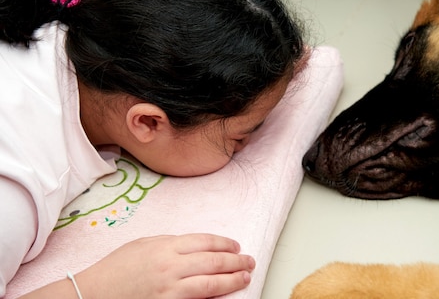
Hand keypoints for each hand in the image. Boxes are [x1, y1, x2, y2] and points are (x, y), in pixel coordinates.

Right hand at [76, 234, 254, 298]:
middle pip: (213, 261)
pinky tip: (224, 295)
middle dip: (235, 261)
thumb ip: (170, 243)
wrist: (93, 293)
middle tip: (249, 261)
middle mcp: (170, 266)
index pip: (205, 242)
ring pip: (210, 283)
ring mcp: (169, 289)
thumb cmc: (115, 268)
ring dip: (232, 280)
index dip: (224, 244)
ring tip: (245, 277)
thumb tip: (195, 246)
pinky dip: (213, 297)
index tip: (236, 247)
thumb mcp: (143, 245)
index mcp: (165, 247)